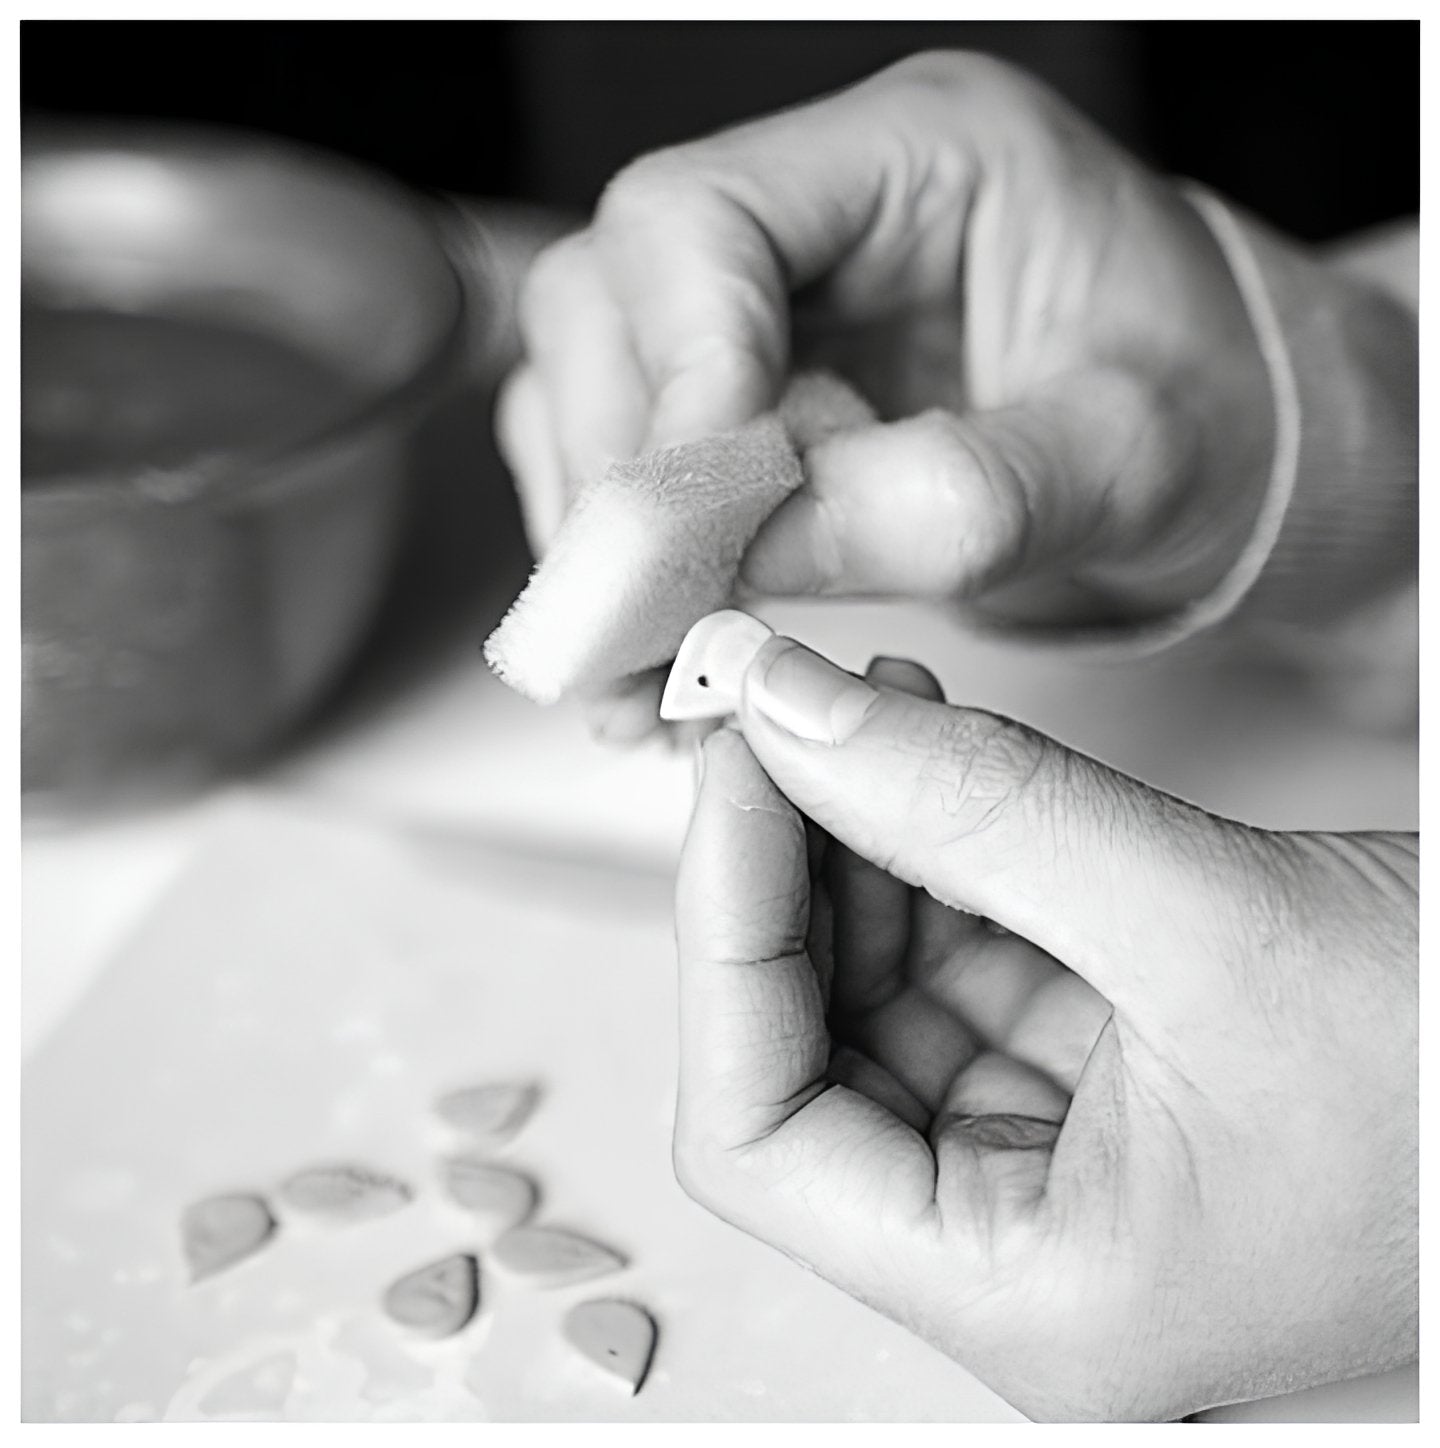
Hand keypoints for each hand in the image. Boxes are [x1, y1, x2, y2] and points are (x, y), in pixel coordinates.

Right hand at [498, 51, 1275, 736]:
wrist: (1221, 450)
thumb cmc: (1207, 415)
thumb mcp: (1133, 462)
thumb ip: (964, 501)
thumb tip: (765, 552)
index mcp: (918, 156)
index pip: (701, 221)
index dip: (675, 376)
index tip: (696, 531)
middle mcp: (814, 215)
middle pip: (608, 303)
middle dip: (620, 482)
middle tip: (649, 630)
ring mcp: (768, 305)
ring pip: (590, 387)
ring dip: (604, 538)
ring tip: (650, 666)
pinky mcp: (748, 392)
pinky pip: (629, 463)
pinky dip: (630, 564)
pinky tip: (665, 648)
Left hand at [673, 641, 1416, 1420]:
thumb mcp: (1205, 918)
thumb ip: (972, 807)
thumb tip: (788, 712)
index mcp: (1033, 1292)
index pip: (759, 1137)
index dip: (722, 940)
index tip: (734, 772)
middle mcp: (1018, 1239)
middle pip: (805, 1045)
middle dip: (780, 866)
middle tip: (775, 714)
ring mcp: (1049, 1151)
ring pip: (873, 984)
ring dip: (850, 838)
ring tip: (855, 708)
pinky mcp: (1089, 1064)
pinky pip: (956, 949)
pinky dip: (926, 845)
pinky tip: (920, 748)